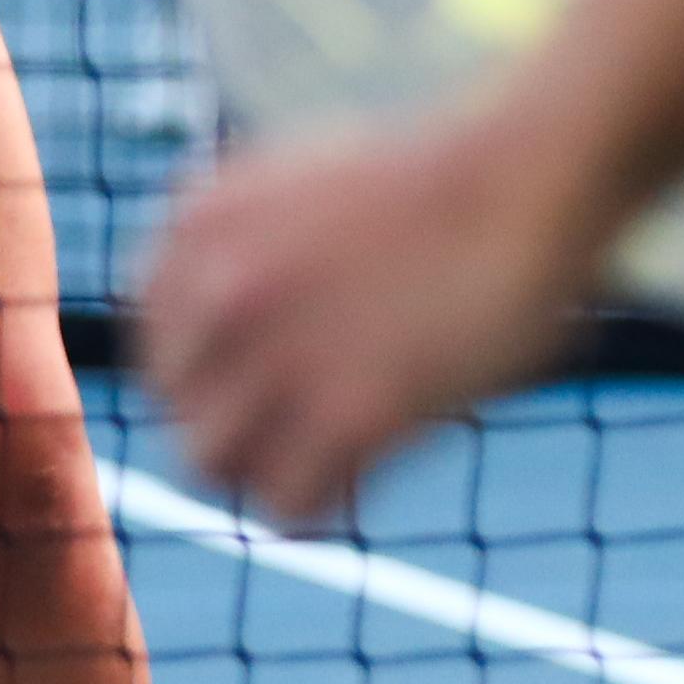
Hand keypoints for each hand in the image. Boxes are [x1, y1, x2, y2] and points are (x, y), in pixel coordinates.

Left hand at [139, 98, 608, 528]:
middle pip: (177, 406)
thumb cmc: (437, 184)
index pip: (155, 342)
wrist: (529, 177)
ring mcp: (279, 355)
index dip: (205, 374)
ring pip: (212, 464)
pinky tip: (359, 482)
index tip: (260, 383)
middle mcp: (221, 291)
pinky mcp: (349, 416)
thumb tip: (219, 336)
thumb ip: (244, 246)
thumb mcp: (303, 183)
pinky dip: (318, 506)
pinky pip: (289, 505)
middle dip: (231, 423)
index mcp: (201, 225)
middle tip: (299, 428)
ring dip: (263, 470)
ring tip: (325, 461)